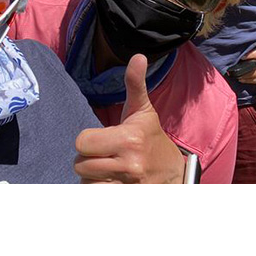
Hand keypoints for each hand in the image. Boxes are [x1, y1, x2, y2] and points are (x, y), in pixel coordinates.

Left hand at [73, 54, 185, 183]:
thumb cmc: (150, 137)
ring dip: (92, 178)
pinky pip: (96, 196)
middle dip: (88, 160)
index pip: (82, 143)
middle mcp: (129, 164)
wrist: (174, 172)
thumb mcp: (142, 110)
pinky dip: (98, 191)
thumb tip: (138, 56)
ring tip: (107, 170)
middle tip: (105, 155)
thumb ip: (135, 84)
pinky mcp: (128, 199)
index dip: (88, 141)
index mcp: (129, 139)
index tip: (102, 140)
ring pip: (86, 183)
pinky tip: (109, 183)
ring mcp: (129, 186)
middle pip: (81, 165)